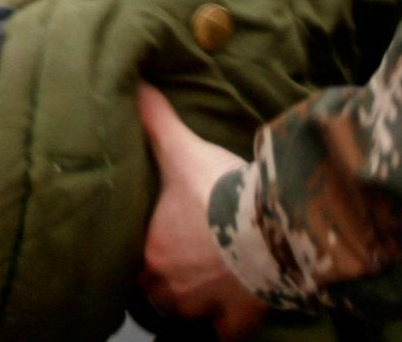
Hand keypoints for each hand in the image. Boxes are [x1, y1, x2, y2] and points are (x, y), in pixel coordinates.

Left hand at [137, 84, 269, 340]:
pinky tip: (232, 314)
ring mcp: (204, 307)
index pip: (131, 257)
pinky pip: (226, 333)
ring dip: (191, 299)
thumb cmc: (220, 190)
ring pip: (186, 312)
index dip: (141, 247)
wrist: (270, 227)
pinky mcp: (238, 319)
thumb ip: (156, 120)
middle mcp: (170, 286)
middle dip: (165, 275)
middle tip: (180, 256)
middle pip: (156, 288)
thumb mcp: (182, 149)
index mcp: (150, 251)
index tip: (153, 237)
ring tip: (203, 279)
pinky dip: (227, 326)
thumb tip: (134, 85)